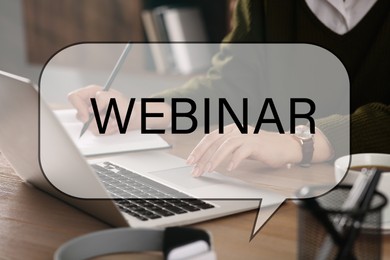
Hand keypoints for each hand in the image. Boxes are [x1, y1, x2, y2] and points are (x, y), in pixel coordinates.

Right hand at [68, 85, 140, 134]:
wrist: (133, 117)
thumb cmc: (125, 105)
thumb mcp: (114, 97)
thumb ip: (101, 99)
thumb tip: (91, 109)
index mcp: (91, 93)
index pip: (73, 97)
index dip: (78, 107)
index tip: (88, 115)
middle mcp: (89, 104)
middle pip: (80, 115)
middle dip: (95, 120)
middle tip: (108, 119)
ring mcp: (92, 116)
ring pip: (88, 126)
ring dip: (103, 126)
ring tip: (114, 121)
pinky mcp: (96, 125)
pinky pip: (95, 132)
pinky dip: (106, 130)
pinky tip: (114, 125)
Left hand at [187, 124, 333, 176]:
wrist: (285, 146)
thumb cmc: (262, 148)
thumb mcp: (240, 147)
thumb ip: (226, 149)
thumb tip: (206, 160)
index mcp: (232, 128)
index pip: (210, 137)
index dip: (199, 149)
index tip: (190, 161)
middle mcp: (238, 129)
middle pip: (214, 140)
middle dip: (202, 155)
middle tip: (195, 169)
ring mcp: (247, 135)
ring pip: (226, 145)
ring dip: (215, 159)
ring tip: (208, 170)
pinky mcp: (257, 143)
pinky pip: (242, 151)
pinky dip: (234, 160)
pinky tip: (230, 169)